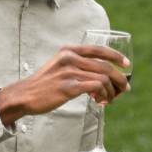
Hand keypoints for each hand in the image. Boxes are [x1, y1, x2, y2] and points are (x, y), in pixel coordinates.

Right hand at [0, 45, 130, 126]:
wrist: (25, 95)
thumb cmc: (43, 85)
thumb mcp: (58, 67)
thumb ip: (76, 65)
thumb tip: (99, 77)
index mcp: (68, 51)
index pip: (98, 49)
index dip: (116, 56)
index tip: (126, 65)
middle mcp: (70, 58)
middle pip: (105, 66)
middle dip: (119, 79)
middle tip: (124, 90)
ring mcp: (69, 72)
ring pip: (103, 78)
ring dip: (111, 91)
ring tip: (108, 100)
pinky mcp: (69, 87)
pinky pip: (96, 87)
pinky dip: (103, 95)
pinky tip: (100, 101)